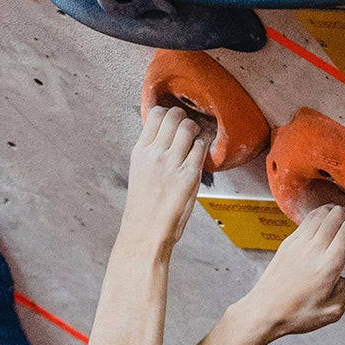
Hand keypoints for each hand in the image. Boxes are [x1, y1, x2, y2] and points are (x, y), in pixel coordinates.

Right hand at [121, 106, 207, 247]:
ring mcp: (172, 163)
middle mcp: (155, 153)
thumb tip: (165, 138)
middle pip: (174, 116)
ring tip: (197, 137)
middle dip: (184, 117)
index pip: (155, 115)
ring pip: (188, 127)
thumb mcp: (140, 172)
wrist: (145, 232)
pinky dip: (204, 145)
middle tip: (188, 126)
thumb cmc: (143, 207)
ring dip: (196, 129)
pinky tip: (203, 151)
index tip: (173, 120)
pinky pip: (201, 147)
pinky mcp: (189, 175)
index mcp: (140, 152)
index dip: (168, 112)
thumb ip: (151, 153)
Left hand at [236, 205, 344, 338]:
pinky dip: (320, 216)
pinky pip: (307, 220)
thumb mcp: (333, 311)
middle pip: (336, 214)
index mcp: (328, 265)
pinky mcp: (288, 243)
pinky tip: (323, 225)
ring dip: (335, 211)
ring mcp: (298, 243)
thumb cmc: (297, 314)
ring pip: (321, 212)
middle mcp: (314, 249)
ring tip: (343, 219)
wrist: (264, 311)